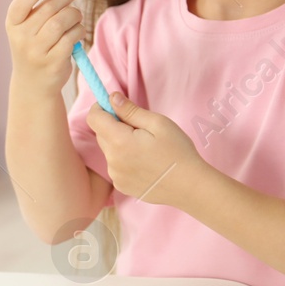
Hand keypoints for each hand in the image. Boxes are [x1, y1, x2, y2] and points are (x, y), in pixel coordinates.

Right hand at [5, 0, 85, 96]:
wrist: (33, 84)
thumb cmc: (35, 47)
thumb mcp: (28, 29)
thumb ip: (42, 10)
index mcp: (13, 25)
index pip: (21, 4)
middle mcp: (21, 38)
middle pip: (49, 9)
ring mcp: (36, 52)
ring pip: (62, 22)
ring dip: (75, 14)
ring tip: (76, 16)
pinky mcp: (53, 62)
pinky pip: (71, 38)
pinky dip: (79, 31)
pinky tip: (78, 32)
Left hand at [86, 92, 208, 209]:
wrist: (190, 186)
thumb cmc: (178, 152)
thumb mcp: (158, 123)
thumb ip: (130, 110)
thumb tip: (112, 98)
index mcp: (119, 142)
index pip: (93, 118)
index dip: (101, 108)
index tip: (116, 106)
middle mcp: (112, 161)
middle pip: (101, 134)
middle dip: (114, 126)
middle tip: (140, 128)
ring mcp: (116, 176)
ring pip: (109, 150)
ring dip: (119, 144)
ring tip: (145, 148)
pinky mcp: (122, 186)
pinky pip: (116, 166)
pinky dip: (124, 160)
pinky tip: (145, 163)